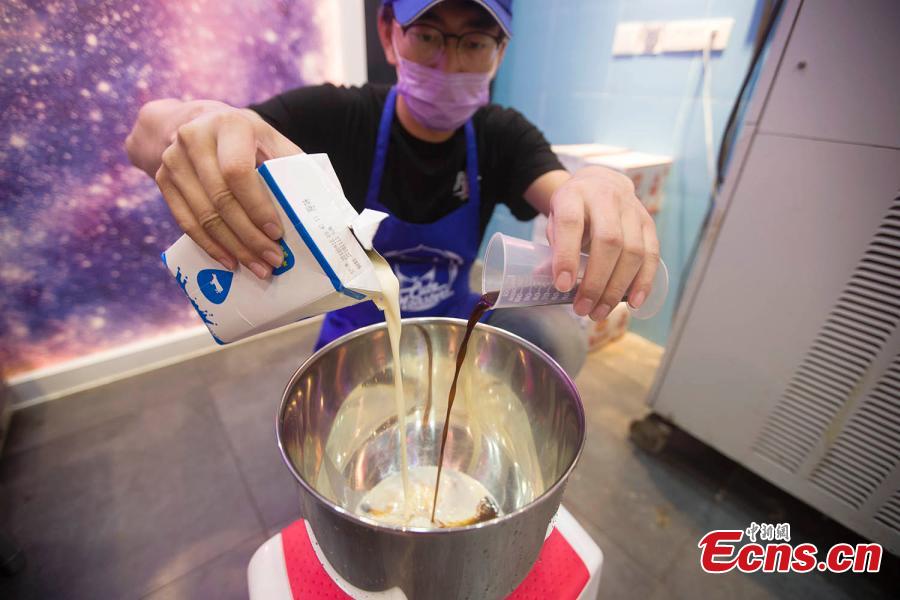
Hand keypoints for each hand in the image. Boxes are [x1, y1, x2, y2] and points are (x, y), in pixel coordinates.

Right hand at [135, 103, 301, 277]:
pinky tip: (230, 260)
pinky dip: (210, 245)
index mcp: (229, 125)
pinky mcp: (162, 179)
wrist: (197, 123)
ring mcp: (173, 159)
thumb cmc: (247, 139)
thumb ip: (293, 166)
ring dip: (232, 247)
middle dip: (249, 236)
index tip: (277, 232)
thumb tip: (322, 206)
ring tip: (257, 267)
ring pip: (203, 215)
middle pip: (221, 199)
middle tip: (273, 260)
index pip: (238, 172)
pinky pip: (185, 222)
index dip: (257, 206)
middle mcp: (194, 138)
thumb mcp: (271, 140)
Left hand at [547, 166, 659, 320]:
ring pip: (633, 251)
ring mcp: (632, 210)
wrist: (601, 184)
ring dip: (617, 288)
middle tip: (583, 309)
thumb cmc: (574, 210)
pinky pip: (652, 255)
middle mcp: (606, 198)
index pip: (571, 223)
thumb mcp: (556, 220)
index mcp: (574, 195)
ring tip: (600, 312)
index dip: (567, 256)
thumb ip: (554, 247)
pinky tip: (633, 303)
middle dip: (596, 281)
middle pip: (609, 241)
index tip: (563, 286)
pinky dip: (643, 282)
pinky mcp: (649, 223)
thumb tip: (545, 279)